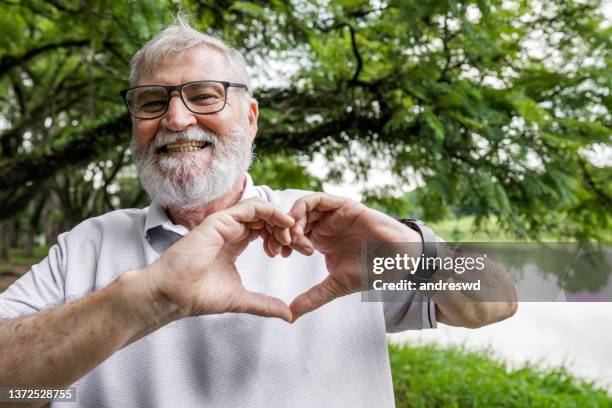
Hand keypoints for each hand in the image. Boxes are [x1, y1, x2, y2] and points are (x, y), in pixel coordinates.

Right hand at [143, 198, 294, 321]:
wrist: (173, 295)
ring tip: (292, 237)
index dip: (284, 237)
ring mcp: (225, 223)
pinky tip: (284, 223)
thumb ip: (264, 304)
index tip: (297, 253)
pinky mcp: (220, 220)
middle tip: (300, 245)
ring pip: (261, 209)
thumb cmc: (198, 296)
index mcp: (234, 243)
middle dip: (287, 228)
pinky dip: (271, 211)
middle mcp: (230, 230)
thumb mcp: (241, 299)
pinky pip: (251, 206)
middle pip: (266, 218)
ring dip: (281, 220)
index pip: (265, 230)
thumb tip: (288, 315)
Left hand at [273, 193, 421, 321]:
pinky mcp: (343, 206)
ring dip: (291, 220)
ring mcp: (333, 215)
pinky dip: (303, 208)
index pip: (292, 234)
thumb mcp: (335, 286)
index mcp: (321, 240)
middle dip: (281, 231)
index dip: (281, 242)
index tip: (277, 255)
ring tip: (290, 237)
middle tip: (279, 247)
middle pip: (294, 219)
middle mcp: (325, 225)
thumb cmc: (371, 272)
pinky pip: (318, 199)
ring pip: (302, 208)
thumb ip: (312, 298)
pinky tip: (298, 224)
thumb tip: (289, 316)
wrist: (397, 262)